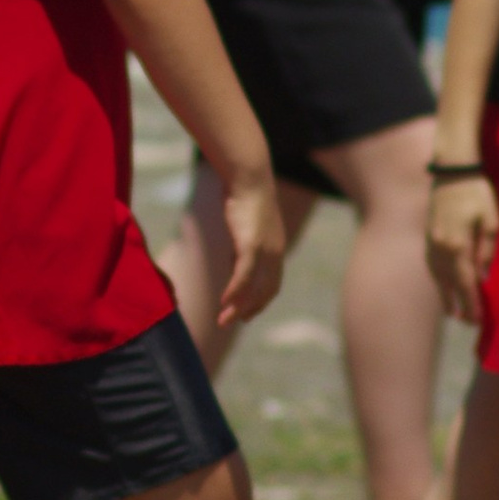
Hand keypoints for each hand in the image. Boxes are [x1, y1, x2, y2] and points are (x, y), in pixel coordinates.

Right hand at [214, 167, 286, 328]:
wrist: (249, 177)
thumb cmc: (244, 198)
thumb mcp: (245, 228)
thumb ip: (242, 248)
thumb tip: (234, 264)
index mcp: (276, 249)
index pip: (272, 284)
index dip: (260, 302)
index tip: (246, 314)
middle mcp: (275, 253)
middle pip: (265, 291)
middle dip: (248, 310)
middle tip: (230, 323)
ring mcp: (265, 250)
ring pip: (254, 288)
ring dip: (238, 306)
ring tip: (222, 320)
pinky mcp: (251, 244)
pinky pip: (243, 275)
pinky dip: (235, 291)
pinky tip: (223, 301)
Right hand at [424, 175, 498, 322]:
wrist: (452, 171)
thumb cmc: (477, 193)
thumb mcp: (492, 221)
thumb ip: (487, 250)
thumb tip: (482, 276)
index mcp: (458, 245)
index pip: (466, 282)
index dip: (472, 303)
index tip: (477, 320)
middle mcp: (440, 248)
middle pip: (450, 283)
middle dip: (459, 304)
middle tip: (468, 323)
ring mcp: (431, 242)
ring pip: (437, 276)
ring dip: (445, 295)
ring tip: (452, 312)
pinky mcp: (428, 236)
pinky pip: (432, 265)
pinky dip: (438, 279)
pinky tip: (443, 285)